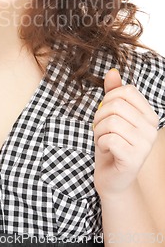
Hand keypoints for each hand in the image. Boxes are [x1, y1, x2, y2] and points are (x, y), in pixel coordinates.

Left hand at [93, 69, 158, 198]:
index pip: (127, 91)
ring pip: (111, 121)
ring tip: (102, 139)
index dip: (109, 98)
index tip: (106, 112)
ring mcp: (145, 145)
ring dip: (98, 130)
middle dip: (100, 116)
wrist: (112, 177)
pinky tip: (106, 150)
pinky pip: (109, 138)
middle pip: (116, 105)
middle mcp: (151, 129)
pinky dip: (100, 143)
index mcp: (149, 116)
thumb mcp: (110, 115)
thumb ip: (113, 93)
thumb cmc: (111, 142)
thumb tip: (112, 71)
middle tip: (100, 129)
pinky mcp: (134, 159)